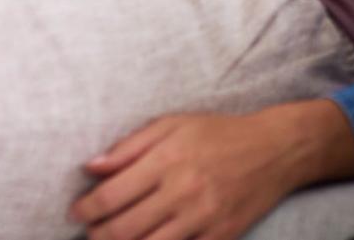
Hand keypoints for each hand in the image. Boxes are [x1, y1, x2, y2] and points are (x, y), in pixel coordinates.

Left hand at [72, 101, 353, 239]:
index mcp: (168, 160)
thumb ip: (130, 146)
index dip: (86, 208)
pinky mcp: (219, 236)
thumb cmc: (219, 133)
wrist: (275, 150)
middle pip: (123, 229)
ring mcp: (202, 218)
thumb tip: (91, 166)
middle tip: (92, 230)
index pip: (111, 195)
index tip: (77, 210)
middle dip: (97, 234)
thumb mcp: (174, 124)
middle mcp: (183, 191)